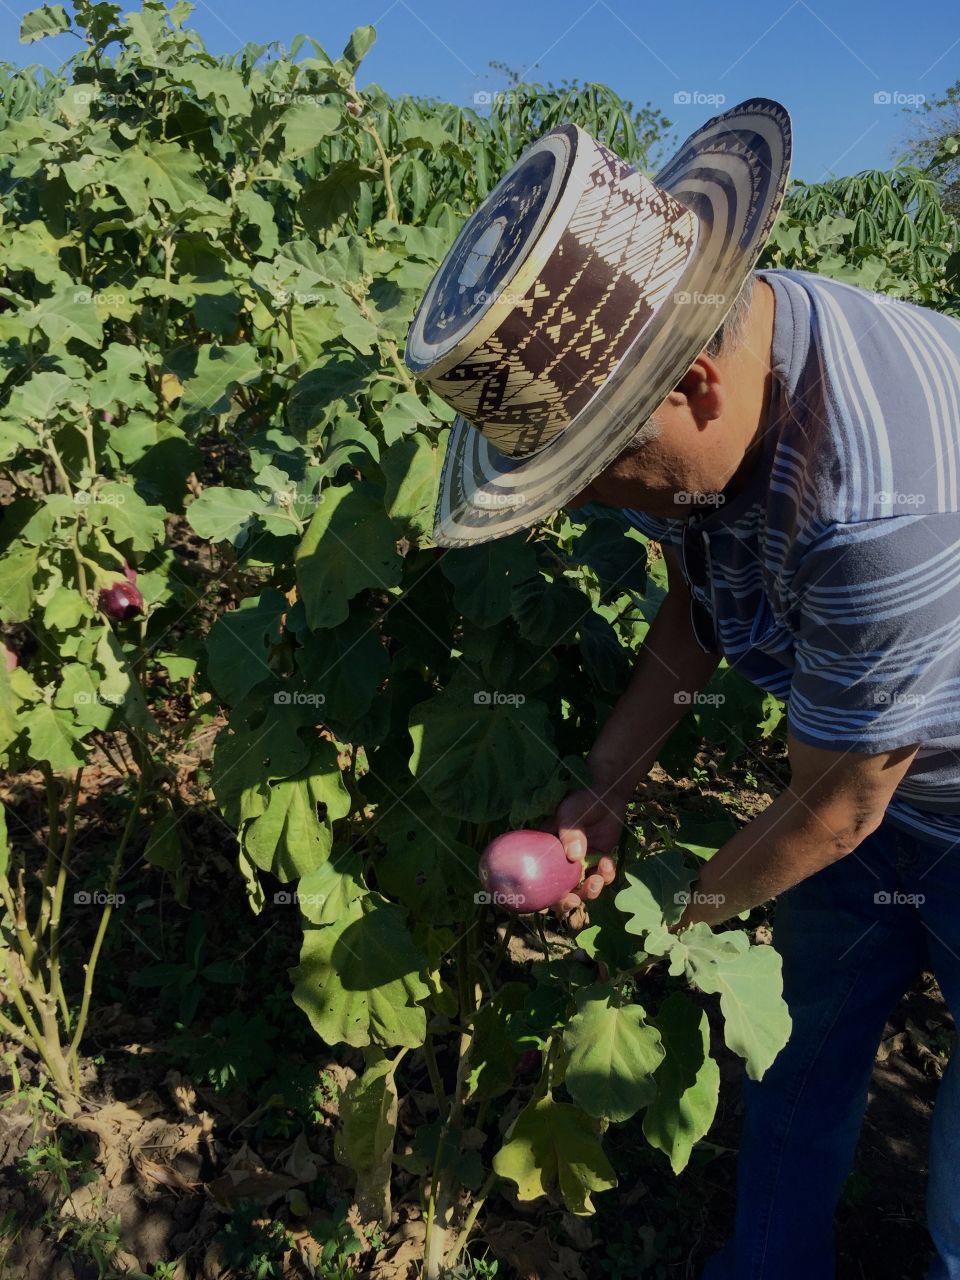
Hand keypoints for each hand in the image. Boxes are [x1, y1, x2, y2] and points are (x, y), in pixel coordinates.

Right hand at [546, 784, 626, 917]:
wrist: (607, 797)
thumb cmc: (581, 801)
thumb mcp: (571, 812)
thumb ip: (570, 831)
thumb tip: (574, 856)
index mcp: (544, 853)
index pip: (537, 881)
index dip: (540, 898)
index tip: (549, 903)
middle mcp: (560, 863)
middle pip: (558, 893)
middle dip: (567, 902)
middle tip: (576, 899)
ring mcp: (579, 865)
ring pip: (582, 890)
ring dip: (590, 891)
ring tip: (598, 879)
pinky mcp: (597, 863)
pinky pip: (601, 879)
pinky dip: (606, 876)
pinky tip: (608, 861)